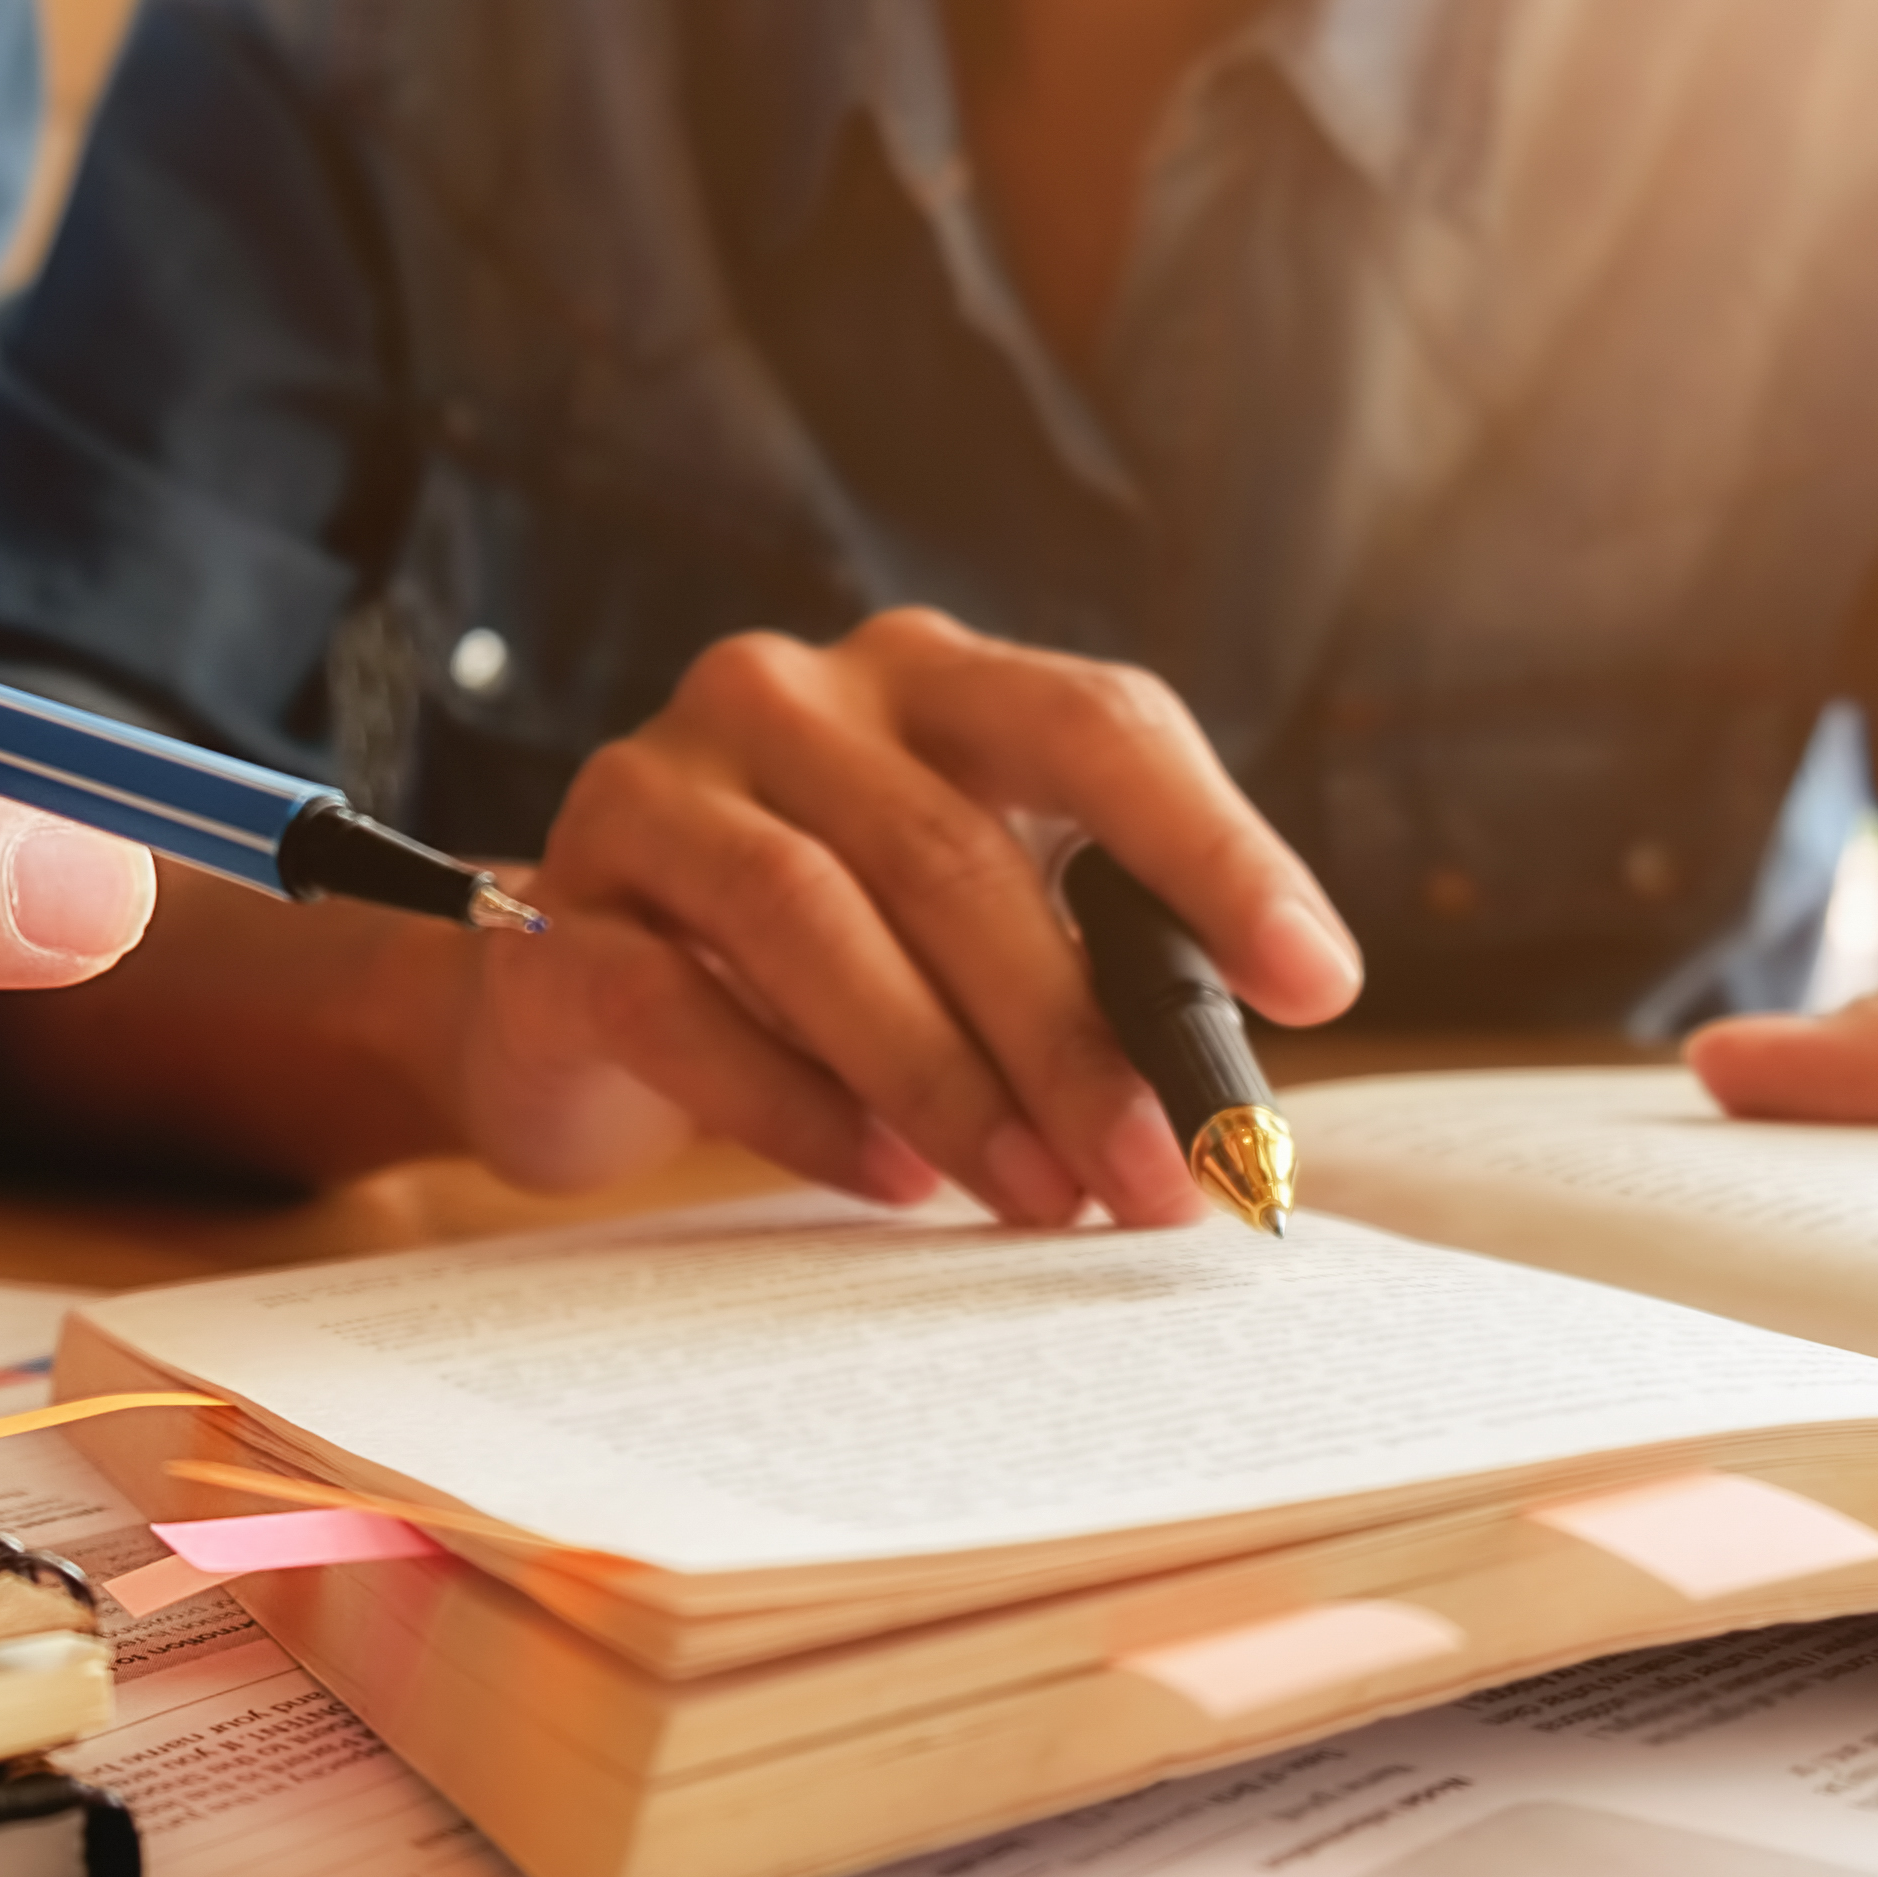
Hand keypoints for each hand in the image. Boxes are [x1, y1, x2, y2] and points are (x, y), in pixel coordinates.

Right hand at [455, 608, 1362, 1222]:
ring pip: (815, 919)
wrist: (573, 1001)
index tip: (1317, 984)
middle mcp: (785, 695)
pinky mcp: (560, 911)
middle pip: (954, 852)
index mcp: (926, 678)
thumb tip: (1235, 1106)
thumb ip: (1092, 968)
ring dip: (949, 1079)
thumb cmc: (819, 969)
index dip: (1215, 850)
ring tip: (1040, 1198)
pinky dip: (803, 1108)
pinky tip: (893, 1183)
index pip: (1095, 720)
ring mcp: (656, 789)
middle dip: (1076, 1036)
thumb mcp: (968, 936)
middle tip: (1159, 1178)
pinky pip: (684, 1008)